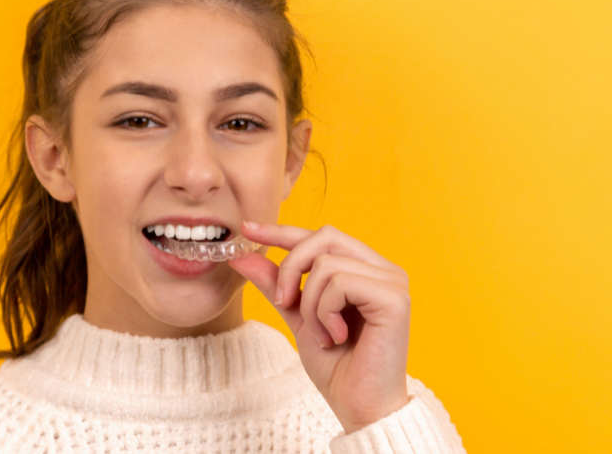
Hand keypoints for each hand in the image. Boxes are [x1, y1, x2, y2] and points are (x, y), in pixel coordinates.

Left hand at [228, 222, 411, 433]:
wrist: (359, 407)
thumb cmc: (337, 366)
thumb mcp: (297, 316)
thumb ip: (277, 283)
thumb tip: (242, 254)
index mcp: (365, 268)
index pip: (321, 236)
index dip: (283, 231)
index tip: (248, 230)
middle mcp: (383, 268)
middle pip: (324, 236)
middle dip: (292, 268)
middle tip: (283, 302)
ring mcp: (392, 281)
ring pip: (326, 264)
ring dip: (310, 304)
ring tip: (323, 334)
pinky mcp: (394, 297)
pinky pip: (339, 283)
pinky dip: (325, 312)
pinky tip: (337, 336)